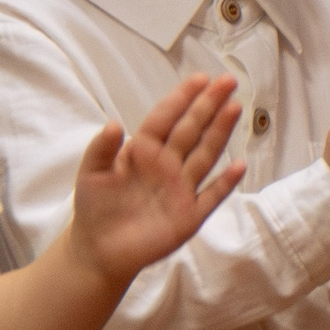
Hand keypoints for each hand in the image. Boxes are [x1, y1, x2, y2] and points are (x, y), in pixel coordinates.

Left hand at [64, 73, 248, 286]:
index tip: (200, 78)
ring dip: (221, 132)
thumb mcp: (90, 175)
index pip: (166, 119)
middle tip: (228, 81)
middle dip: (210, 105)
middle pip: (192, 130)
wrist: (99, 251)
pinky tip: (239, 165)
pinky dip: (226, 182)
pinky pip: (212, 195)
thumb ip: (100, 149)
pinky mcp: (190, 215)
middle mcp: (168, 164)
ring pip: (206, 154)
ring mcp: (182, 188)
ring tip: (235, 108)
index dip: (182, 98)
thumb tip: (114, 123)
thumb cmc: (95, 208)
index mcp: (144, 151)